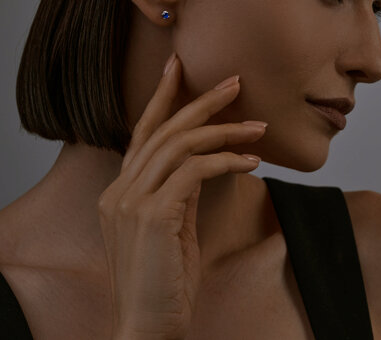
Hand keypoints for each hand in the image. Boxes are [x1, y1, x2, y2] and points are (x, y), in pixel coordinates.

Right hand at [97, 54, 267, 338]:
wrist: (148, 328)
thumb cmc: (163, 280)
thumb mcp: (170, 227)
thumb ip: (178, 191)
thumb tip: (205, 162)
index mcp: (121, 190)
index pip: (142, 132)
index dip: (161, 97)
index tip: (177, 67)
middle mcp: (120, 189)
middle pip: (163, 130)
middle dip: (200, 101)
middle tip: (234, 82)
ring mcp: (132, 201)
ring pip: (180, 145)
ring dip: (224, 130)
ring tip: (259, 126)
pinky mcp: (153, 216)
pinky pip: (194, 171)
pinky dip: (226, 161)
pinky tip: (251, 161)